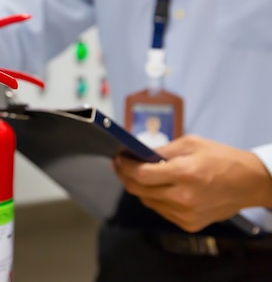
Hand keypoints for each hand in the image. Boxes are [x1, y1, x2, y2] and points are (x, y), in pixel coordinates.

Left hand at [113, 134, 271, 231]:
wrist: (249, 183)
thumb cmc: (221, 159)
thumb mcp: (190, 144)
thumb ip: (162, 151)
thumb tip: (137, 155)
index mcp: (184, 173)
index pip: (141, 174)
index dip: (124, 167)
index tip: (118, 160)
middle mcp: (183, 197)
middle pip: (138, 190)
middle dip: (126, 177)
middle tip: (121, 166)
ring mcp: (186, 214)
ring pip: (147, 202)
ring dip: (140, 189)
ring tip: (140, 176)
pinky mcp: (189, 224)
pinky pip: (161, 211)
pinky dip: (155, 199)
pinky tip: (159, 189)